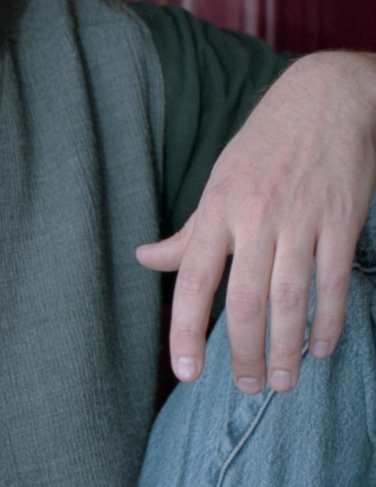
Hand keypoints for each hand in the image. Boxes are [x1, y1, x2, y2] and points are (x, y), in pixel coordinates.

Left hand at [136, 52, 375, 391]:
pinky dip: (328, 320)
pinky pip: (333, 280)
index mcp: (218, 208)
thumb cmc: (265, 146)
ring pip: (289, 297)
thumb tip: (145, 260)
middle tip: (247, 388)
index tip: (185, 372)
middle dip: (244, 353)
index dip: (186, 330)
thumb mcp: (219, 183)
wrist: (328, 98)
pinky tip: (320, 347)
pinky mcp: (341, 218)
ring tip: (283, 382)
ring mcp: (300, 217)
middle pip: (244, 300)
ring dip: (286, 348)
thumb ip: (188, 232)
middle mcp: (255, 215)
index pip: (194, 280)